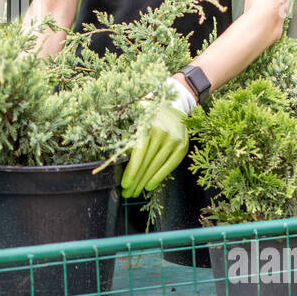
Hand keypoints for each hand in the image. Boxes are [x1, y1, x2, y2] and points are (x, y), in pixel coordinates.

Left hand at [121, 76, 197, 197]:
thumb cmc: (148, 111)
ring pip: (156, 166)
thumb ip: (127, 131)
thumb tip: (114, 152)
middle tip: (126, 193)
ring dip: (145, 182)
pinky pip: (169, 165)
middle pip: (146, 163)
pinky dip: (159, 177)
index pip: (139, 153)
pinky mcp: (182, 146)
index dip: (132, 170)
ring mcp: (174, 140)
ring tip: (135, 192)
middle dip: (136, 180)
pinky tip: (150, 186)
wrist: (174, 102)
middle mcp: (162, 133)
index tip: (124, 184)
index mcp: (148, 126)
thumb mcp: (136, 115)